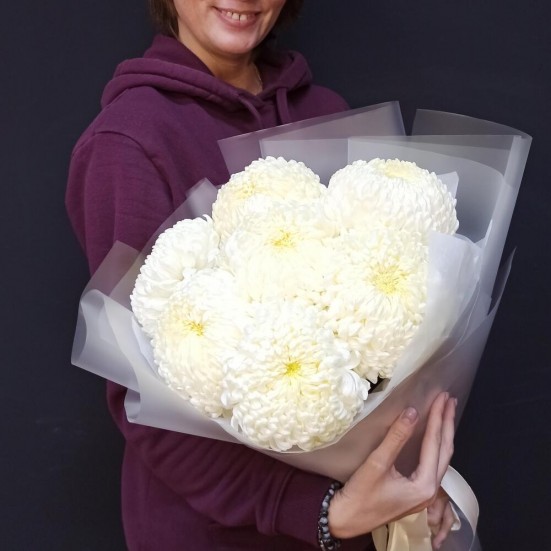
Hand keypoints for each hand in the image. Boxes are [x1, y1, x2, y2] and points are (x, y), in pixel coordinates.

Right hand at [328, 392, 455, 538]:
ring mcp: (424, 493)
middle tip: (449, 399)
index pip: (434, 444)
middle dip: (447, 423)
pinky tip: (433, 435)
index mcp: (424, 485)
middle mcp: (430, 491)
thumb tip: (412, 412)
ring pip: (441, 458)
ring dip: (443, 433)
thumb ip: (396, 437)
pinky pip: (433, 464)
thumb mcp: (377, 463)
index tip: (441, 397)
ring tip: (445, 412)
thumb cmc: (360, 495)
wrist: (347, 520)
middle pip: (444, 451)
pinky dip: (435, 445)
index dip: (438, 418)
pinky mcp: (416, 492)